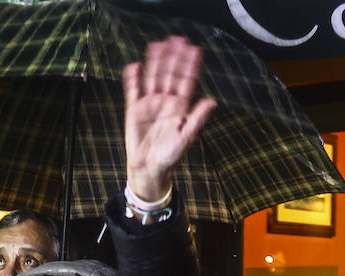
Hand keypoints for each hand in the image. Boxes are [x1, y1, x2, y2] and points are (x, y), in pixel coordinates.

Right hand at [122, 36, 215, 202]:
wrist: (149, 168)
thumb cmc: (170, 156)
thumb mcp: (186, 137)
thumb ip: (197, 119)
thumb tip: (211, 102)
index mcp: (179, 107)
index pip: (186, 81)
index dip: (190, 66)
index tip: (194, 50)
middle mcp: (165, 102)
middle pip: (169, 74)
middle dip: (173, 57)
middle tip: (177, 39)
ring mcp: (149, 104)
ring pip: (152, 77)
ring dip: (155, 61)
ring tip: (157, 44)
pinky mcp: (134, 109)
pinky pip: (133, 90)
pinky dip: (133, 78)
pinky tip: (135, 65)